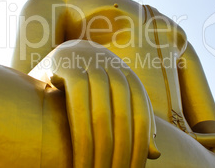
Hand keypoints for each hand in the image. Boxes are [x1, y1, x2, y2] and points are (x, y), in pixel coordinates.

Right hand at [37, 40, 159, 167]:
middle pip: (123, 117)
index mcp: (129, 78)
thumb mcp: (112, 103)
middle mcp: (114, 68)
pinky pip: (78, 104)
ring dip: (101, 149)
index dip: (140, 148)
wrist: (59, 56)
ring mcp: (92, 64)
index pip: (142, 117)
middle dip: (120, 153)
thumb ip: (131, 124)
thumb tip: (155, 154)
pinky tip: (81, 158)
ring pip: (102, 113)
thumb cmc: (87, 88)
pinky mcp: (69, 66)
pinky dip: (82, 136)